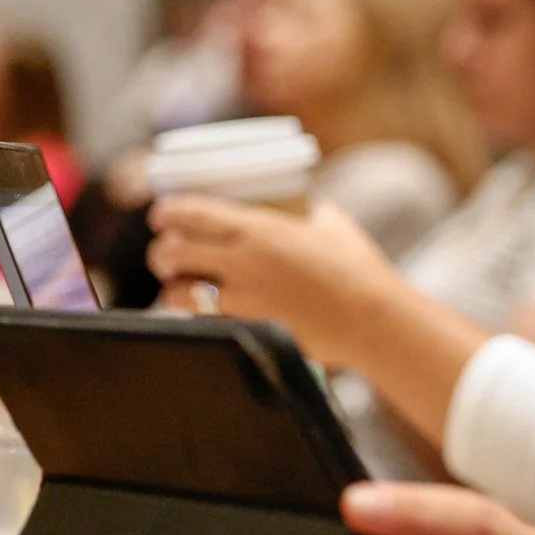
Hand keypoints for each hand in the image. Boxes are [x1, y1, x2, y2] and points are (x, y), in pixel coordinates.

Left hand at [146, 197, 392, 365]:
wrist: (372, 319)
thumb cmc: (359, 268)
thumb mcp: (333, 224)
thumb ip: (308, 213)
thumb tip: (303, 206)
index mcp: (261, 227)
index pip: (192, 212)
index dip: (167, 212)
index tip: (161, 214)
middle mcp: (244, 259)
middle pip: (172, 250)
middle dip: (162, 252)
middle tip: (167, 253)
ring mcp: (243, 297)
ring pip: (177, 290)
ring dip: (173, 285)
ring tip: (179, 285)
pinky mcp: (247, 327)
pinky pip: (201, 319)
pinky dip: (194, 313)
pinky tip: (202, 310)